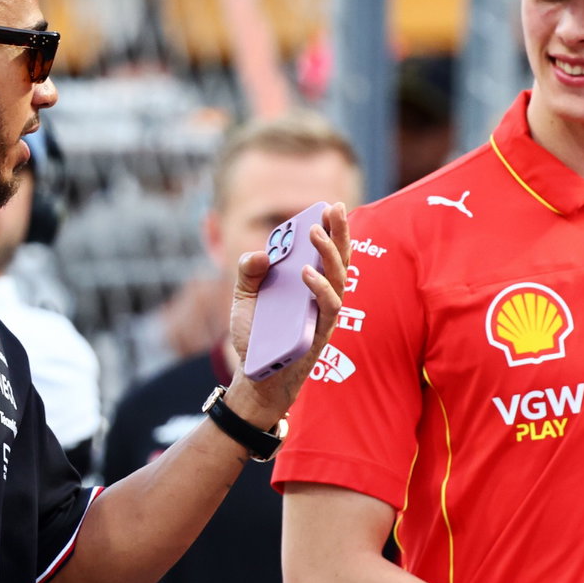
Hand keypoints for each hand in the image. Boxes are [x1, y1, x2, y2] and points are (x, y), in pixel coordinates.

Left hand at [223, 202, 351, 426]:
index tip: (329, 207)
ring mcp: (322, 315)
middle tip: (333, 208)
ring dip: (329, 254)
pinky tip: (306, 273)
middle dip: (339, 233)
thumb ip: (248, 273)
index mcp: (307, 285)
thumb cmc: (256, 337)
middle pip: (339, 260)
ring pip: (337, 280)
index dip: (332, 231)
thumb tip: (260, 253)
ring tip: (315, 233)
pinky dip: (318, 288)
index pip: (326, 253)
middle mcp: (320, 297)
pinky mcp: (320, 334)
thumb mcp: (244, 299)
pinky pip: (327, 308)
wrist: (254, 375)